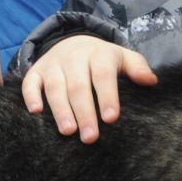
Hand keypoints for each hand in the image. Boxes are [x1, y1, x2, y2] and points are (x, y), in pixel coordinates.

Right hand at [22, 34, 156, 143]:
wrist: (74, 43)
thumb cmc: (104, 60)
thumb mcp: (124, 58)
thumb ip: (137, 68)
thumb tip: (151, 81)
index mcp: (99, 55)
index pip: (103, 75)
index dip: (107, 96)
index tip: (111, 118)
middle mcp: (74, 57)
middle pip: (79, 86)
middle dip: (84, 112)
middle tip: (90, 137)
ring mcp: (53, 64)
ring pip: (55, 87)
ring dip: (60, 110)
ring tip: (68, 131)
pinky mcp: (37, 71)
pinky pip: (30, 83)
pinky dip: (31, 96)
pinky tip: (36, 112)